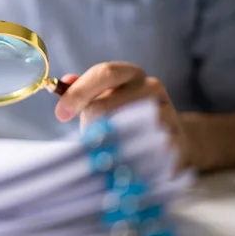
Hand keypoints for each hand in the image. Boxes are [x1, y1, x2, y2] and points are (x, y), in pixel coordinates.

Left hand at [54, 62, 189, 167]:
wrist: (170, 139)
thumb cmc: (127, 117)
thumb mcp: (106, 97)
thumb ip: (83, 90)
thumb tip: (65, 81)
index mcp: (131, 73)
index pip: (104, 73)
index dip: (78, 92)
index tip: (60, 113)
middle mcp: (151, 87)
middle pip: (104, 106)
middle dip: (87, 124)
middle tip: (86, 137)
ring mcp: (166, 113)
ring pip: (118, 132)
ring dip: (104, 144)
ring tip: (108, 149)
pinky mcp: (173, 141)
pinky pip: (135, 153)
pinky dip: (122, 160)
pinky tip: (122, 162)